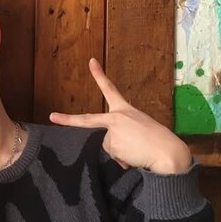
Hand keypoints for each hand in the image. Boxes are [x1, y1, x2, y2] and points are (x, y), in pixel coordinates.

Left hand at [49, 58, 191, 173]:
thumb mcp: (140, 129)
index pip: (110, 89)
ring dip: (120, 152)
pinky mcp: (111, 145)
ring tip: (137, 151)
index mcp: (125, 110)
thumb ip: (123, 133)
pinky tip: (135, 157)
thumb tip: (115, 150)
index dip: (99, 75)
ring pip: (108, 146)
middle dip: (67, 119)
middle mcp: (116, 117)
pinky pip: (113, 156)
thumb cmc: (160, 141)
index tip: (91, 62)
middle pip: (88, 120)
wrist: (169, 153)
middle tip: (52, 116)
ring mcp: (112, 131)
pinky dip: (122, 159)